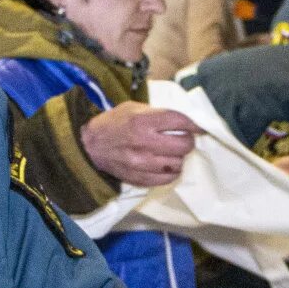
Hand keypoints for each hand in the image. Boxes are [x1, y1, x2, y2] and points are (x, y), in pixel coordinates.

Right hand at [79, 103, 199, 187]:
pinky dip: (171, 172)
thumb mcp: (134, 108)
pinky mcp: (139, 179)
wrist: (90, 146)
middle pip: (183, 145)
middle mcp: (143, 143)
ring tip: (171, 153)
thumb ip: (158, 114)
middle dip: (187, 141)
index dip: (194, 124)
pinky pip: (167, 179)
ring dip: (178, 158)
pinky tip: (166, 165)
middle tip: (183, 139)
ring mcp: (141, 164)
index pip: (180, 121)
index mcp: (142, 121)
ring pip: (178, 163)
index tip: (198, 127)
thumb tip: (185, 122)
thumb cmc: (115, 123)